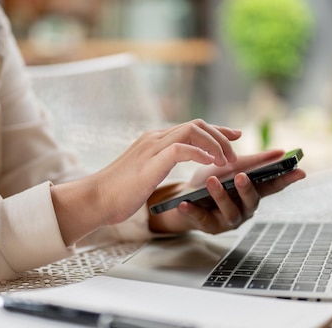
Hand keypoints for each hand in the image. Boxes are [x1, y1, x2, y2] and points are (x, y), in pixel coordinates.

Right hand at [51, 119, 242, 244]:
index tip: (235, 135)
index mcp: (154, 141)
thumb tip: (168, 167)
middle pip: (196, 124)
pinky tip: (210, 164)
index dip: (216, 131)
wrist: (95, 199)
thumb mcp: (143, 173)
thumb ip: (157, 165)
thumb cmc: (118, 192)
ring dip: (215, 144)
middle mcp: (155, 138)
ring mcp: (152, 147)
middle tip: (235, 152)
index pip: (191, 127)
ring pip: (192, 131)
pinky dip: (199, 153)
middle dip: (221, 136)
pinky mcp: (150, 162)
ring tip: (226, 162)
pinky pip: (181, 149)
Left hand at [148, 150, 305, 233]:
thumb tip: (280, 151)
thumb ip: (252, 161)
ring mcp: (228, 220)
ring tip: (211, 181)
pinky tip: (186, 203)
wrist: (183, 197)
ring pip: (229, 211)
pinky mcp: (209, 227)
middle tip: (241, 175)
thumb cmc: (211, 181)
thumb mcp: (229, 167)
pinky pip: (202, 219)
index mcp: (253, 192)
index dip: (287, 180)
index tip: (300, 171)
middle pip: (252, 201)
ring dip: (221, 196)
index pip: (273, 186)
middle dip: (247, 189)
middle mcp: (245, 209)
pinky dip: (194, 211)